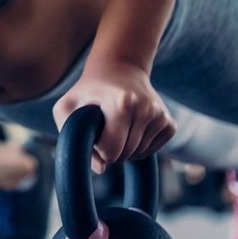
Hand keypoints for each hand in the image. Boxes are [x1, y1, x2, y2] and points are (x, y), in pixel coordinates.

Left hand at [51, 60, 174, 173]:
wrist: (119, 69)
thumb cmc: (88, 91)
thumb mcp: (68, 107)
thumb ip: (73, 138)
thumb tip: (101, 169)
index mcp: (122, 103)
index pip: (111, 151)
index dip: (98, 147)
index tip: (95, 131)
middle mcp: (146, 109)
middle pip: (126, 155)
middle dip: (111, 150)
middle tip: (104, 128)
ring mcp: (160, 116)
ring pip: (139, 155)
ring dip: (125, 149)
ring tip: (116, 126)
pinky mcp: (169, 124)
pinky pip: (151, 152)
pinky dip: (139, 147)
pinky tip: (131, 129)